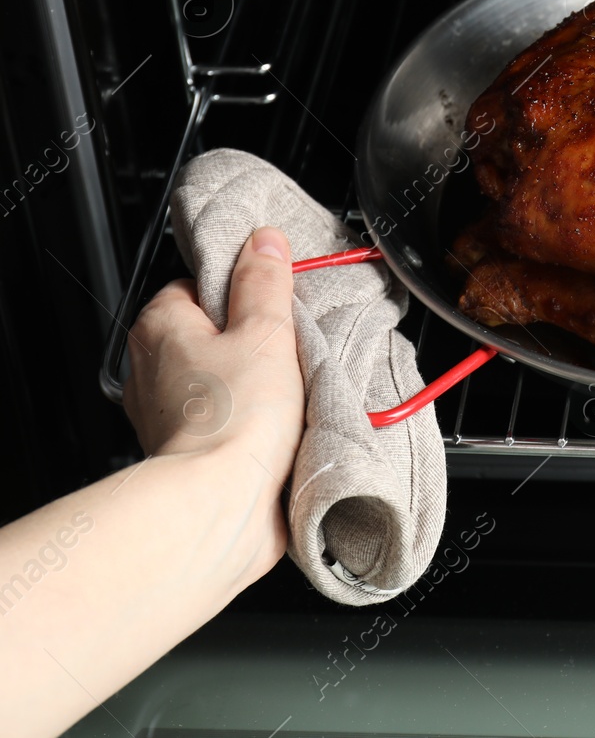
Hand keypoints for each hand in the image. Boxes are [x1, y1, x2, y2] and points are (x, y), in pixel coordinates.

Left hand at [122, 226, 305, 567]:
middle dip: (254, 343)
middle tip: (290, 351)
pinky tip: (280, 431)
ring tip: (290, 396)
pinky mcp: (187, 455)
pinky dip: (250, 426)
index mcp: (160, 325)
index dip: (246, 293)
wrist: (220, 505)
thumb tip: (263, 242)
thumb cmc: (232, 420)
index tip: (278, 304)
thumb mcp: (266, 330)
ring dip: (255, 388)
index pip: (203, 286)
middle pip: (213, 335)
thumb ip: (265, 282)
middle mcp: (150, 368)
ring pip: (219, 381)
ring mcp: (165, 416)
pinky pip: (224, 424)